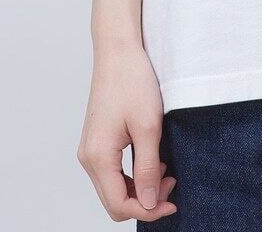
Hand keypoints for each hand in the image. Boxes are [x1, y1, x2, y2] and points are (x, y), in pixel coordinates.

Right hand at [77, 44, 176, 221]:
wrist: (118, 51)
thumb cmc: (133, 82)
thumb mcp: (148, 127)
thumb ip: (148, 169)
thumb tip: (150, 203)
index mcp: (98, 157)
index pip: (119, 204)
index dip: (148, 210)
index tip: (173, 202)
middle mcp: (88, 157)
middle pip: (114, 200)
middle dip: (145, 200)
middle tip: (173, 184)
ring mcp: (90, 149)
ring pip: (113, 187)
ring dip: (140, 187)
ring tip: (166, 170)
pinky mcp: (97, 141)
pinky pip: (113, 171)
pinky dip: (133, 173)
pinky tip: (153, 160)